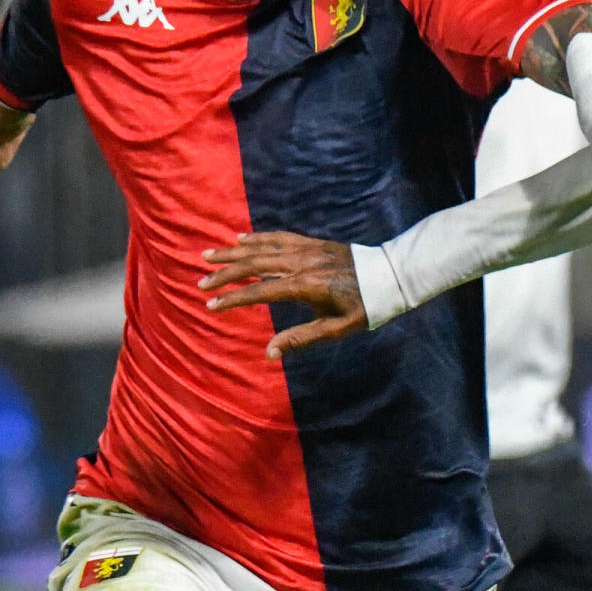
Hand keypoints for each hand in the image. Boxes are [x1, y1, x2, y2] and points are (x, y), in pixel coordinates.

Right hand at [198, 230, 363, 358]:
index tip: (212, 305)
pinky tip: (240, 239)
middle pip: (254, 264)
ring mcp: (306, 249)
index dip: (234, 298)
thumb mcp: (336, 329)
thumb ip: (301, 338)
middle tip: (201, 282)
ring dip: (234, 251)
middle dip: (225, 273)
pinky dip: (257, 238)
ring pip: (262, 247)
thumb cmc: (364, 308)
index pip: (261, 290)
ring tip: (209, 255)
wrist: (390, 276)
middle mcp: (302, 262)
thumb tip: (269, 353)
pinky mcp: (312, 242)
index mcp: (306, 285)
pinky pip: (279, 237)